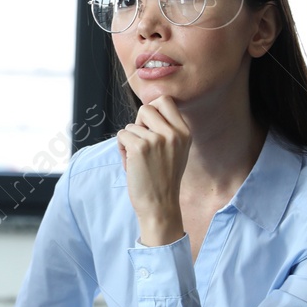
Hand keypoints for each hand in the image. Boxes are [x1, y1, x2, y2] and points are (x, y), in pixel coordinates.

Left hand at [115, 96, 190, 246]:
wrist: (160, 206)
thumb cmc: (164, 179)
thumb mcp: (177, 151)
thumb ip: (169, 130)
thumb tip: (149, 110)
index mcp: (184, 132)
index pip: (165, 101)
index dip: (152, 110)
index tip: (149, 125)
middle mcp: (173, 133)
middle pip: (146, 108)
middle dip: (138, 123)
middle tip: (141, 141)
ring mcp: (156, 139)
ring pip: (131, 126)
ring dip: (129, 141)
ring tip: (138, 160)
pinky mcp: (140, 148)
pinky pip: (122, 135)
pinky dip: (121, 149)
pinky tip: (131, 163)